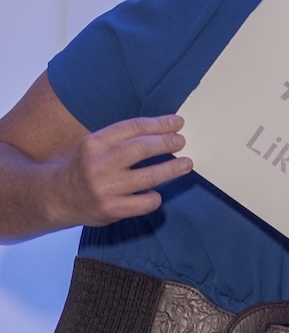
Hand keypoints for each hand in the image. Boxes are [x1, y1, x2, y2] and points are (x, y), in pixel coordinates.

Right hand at [47, 114, 192, 227]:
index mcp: (93, 144)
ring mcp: (105, 189)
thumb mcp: (95, 145)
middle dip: (166, 143)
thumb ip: (122, 138)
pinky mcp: (111, 210)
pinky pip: (145, 203)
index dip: (159, 124)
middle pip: (141, 149)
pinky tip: (156, 192)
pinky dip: (155, 197)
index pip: (132, 128)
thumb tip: (166, 129)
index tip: (177, 122)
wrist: (57, 198)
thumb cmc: (85, 166)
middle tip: (181, 141)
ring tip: (186, 163)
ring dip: (172, 169)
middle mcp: (98, 165)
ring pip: (148, 177)